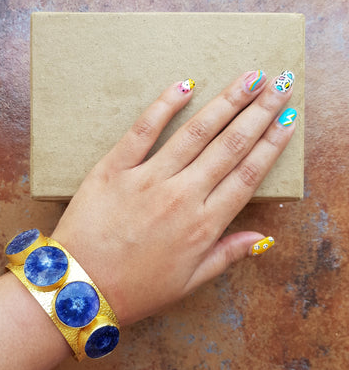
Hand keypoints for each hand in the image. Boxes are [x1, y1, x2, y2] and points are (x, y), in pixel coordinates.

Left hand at [52, 71, 295, 325]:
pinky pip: (142, 131)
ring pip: (195, 133)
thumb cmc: (135, 290)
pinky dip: (164, 106)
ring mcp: (147, 180)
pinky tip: (184, 86)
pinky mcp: (114, 170)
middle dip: (259, 113)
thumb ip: (226, 256)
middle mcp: (181, 197)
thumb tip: (261, 238)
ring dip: (225, 102)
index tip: (287, 121)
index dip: (271, 145)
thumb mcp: (188, 283)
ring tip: (248, 79)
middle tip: (279, 85)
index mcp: (203, 226)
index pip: (247, 176)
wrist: (81, 288)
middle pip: (229, 146)